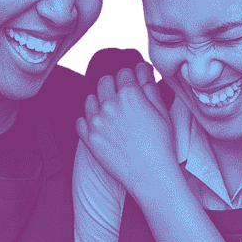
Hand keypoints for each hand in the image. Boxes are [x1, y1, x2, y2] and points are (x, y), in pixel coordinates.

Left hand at [76, 63, 177, 192]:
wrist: (150, 174)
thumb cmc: (160, 143)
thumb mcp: (161, 110)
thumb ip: (149, 85)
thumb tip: (141, 66)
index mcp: (129, 94)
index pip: (123, 73)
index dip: (129, 79)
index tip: (132, 86)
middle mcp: (109, 104)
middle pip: (104, 82)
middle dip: (112, 86)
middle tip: (121, 99)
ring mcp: (96, 121)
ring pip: (90, 99)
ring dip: (99, 102)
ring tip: (111, 114)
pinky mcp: (88, 138)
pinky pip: (80, 121)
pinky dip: (87, 121)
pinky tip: (100, 126)